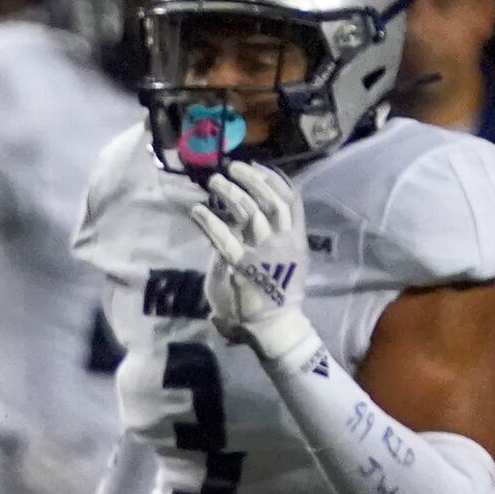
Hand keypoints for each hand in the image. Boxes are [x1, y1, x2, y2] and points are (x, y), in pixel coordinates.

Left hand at [189, 161, 312, 355]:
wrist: (276, 327)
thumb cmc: (277, 298)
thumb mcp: (286, 264)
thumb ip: (272, 242)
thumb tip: (248, 224)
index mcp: (297, 239)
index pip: (291, 199)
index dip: (273, 179)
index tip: (257, 166)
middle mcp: (284, 240)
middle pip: (270, 198)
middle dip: (250, 179)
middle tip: (232, 168)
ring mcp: (265, 251)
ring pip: (250, 210)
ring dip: (231, 192)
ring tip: (214, 181)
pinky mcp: (243, 265)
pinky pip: (224, 237)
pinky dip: (209, 221)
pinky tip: (197, 211)